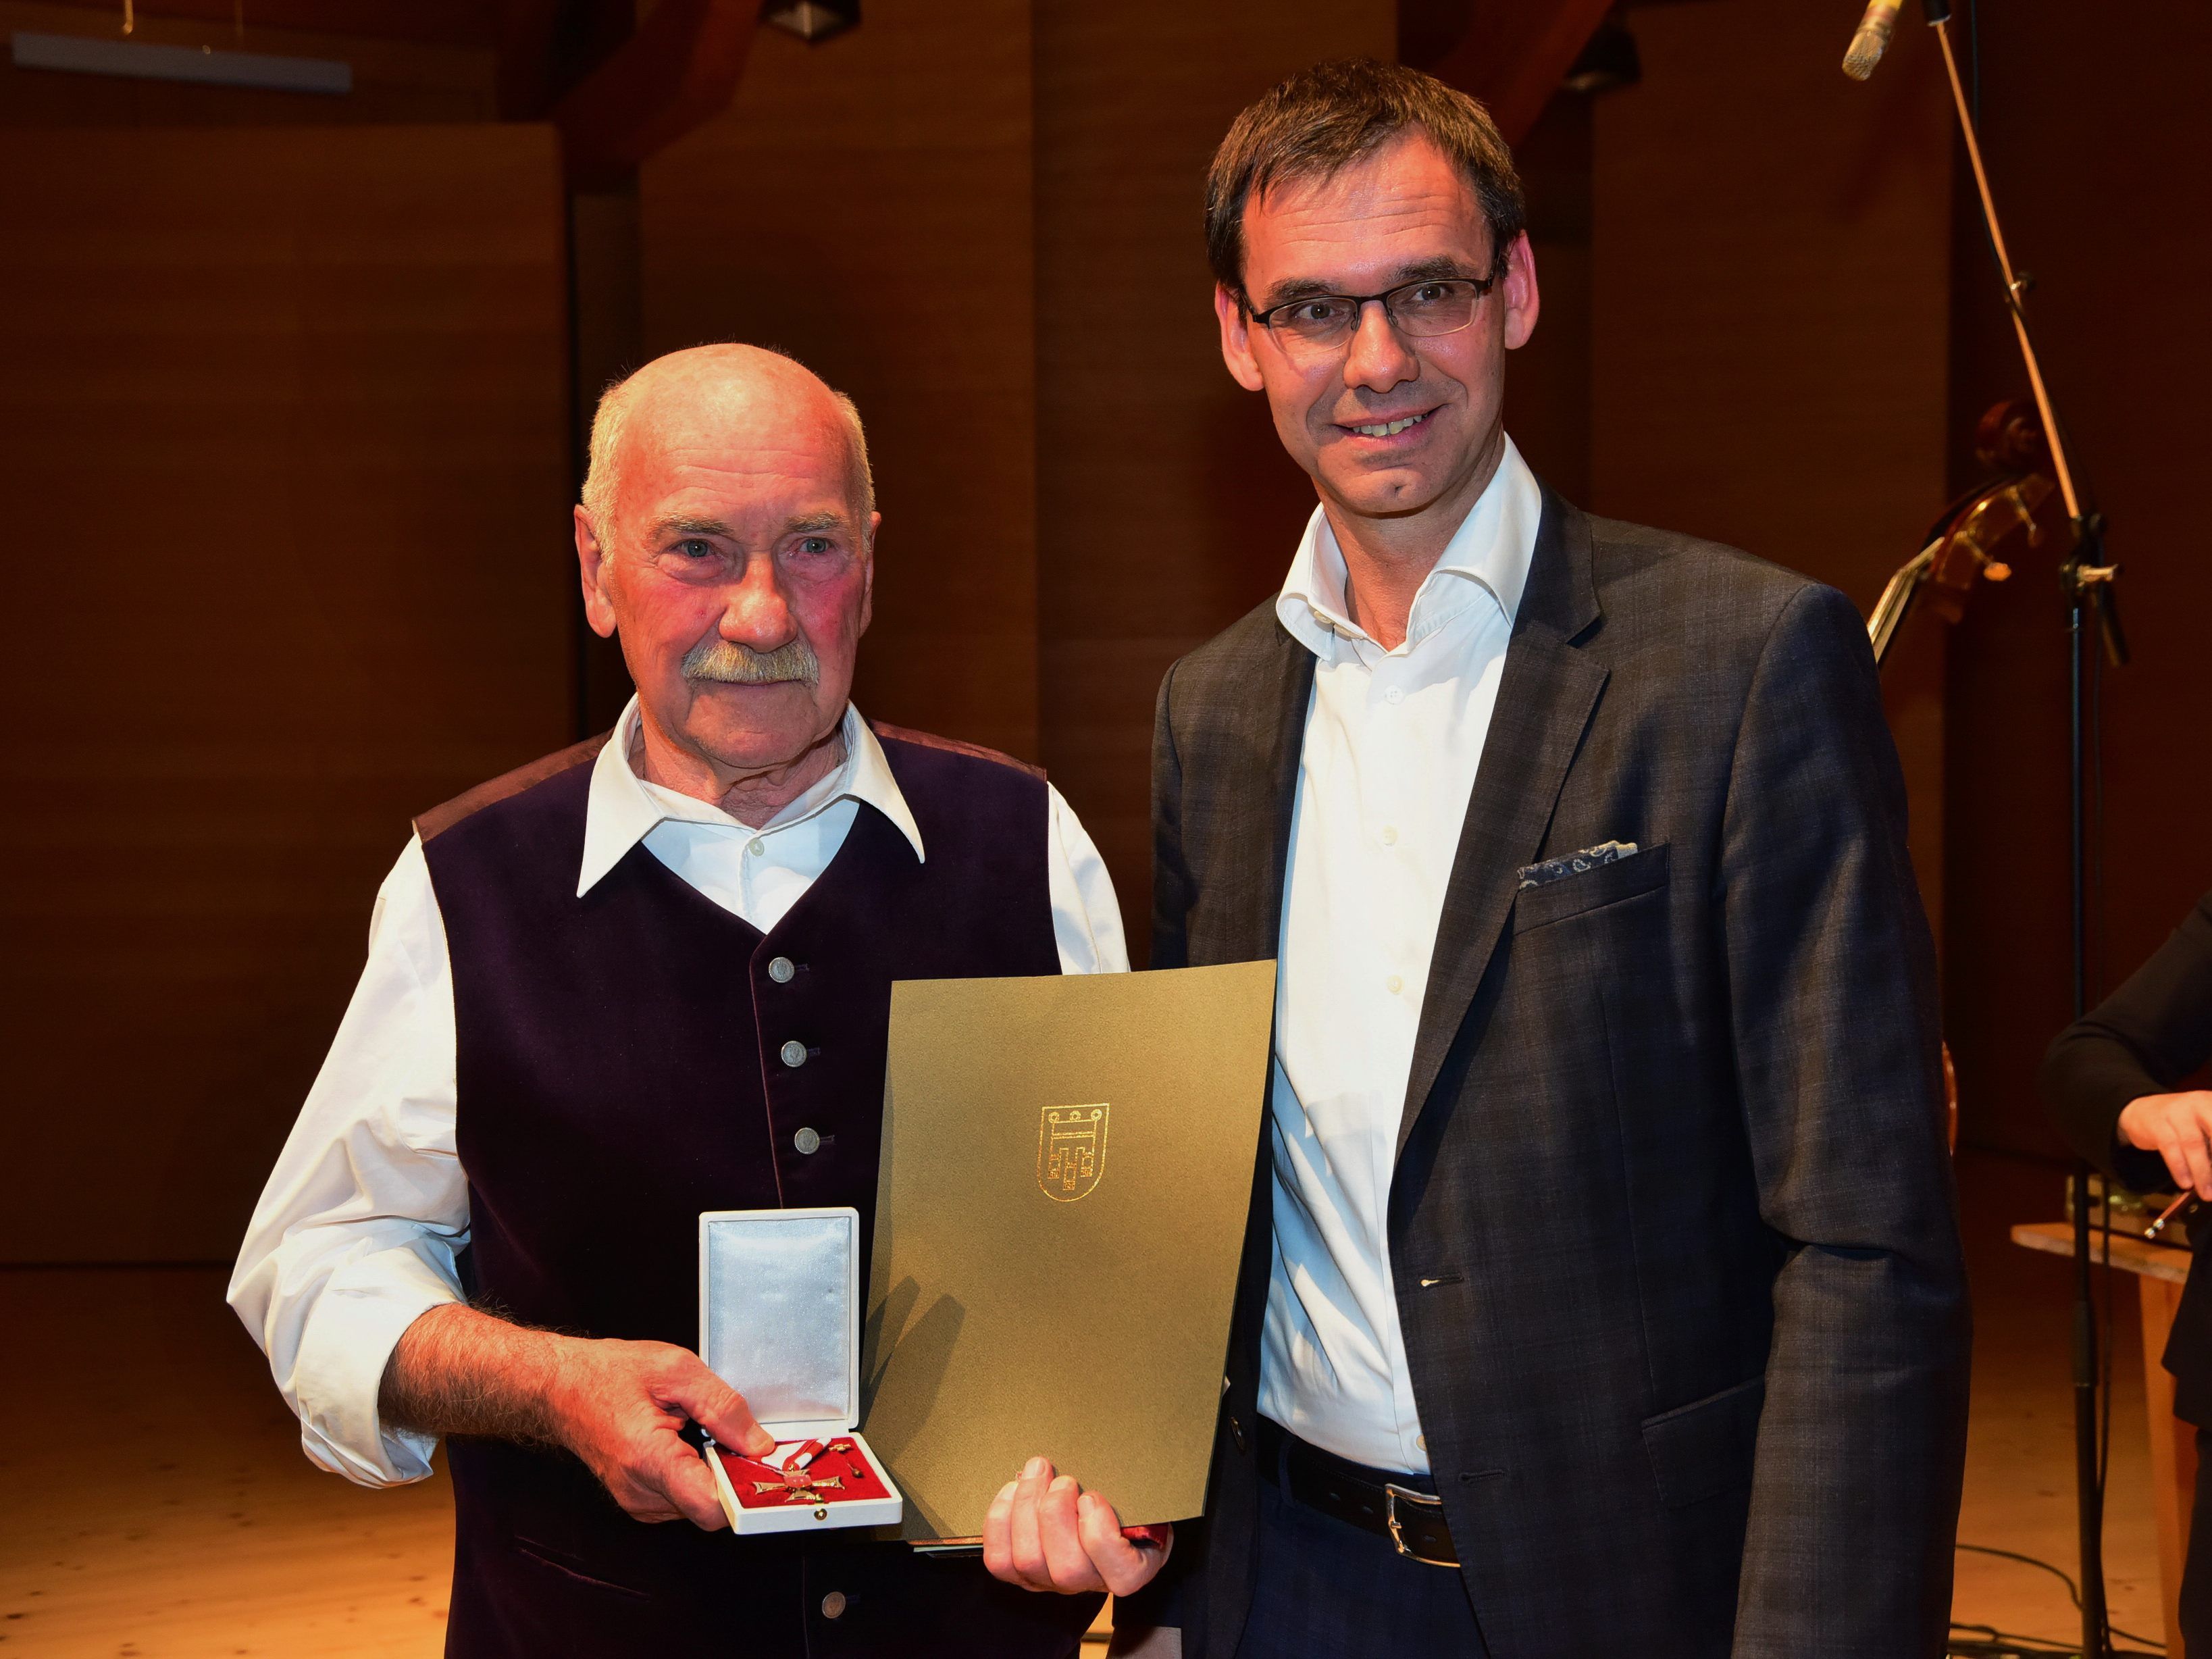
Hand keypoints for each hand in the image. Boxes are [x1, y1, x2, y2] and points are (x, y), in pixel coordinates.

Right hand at [544, 1335, 773, 1527]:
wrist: (559, 1387)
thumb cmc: (607, 1374)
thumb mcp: (675, 1369)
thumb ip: (723, 1407)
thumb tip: (758, 1443)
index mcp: (649, 1459)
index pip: (712, 1508)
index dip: (745, 1491)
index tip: (763, 1470)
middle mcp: (640, 1492)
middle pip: (711, 1504)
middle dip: (730, 1472)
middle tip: (731, 1434)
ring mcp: (637, 1501)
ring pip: (698, 1502)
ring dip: (710, 1471)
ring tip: (695, 1430)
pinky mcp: (638, 1500)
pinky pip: (682, 1497)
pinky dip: (693, 1473)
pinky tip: (683, 1441)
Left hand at [982, 1456, 1171, 1595]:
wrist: (1097, 1512)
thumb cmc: (1122, 1500)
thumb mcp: (1140, 1494)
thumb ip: (1132, 1489)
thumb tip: (1116, 1457)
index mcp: (1131, 1569)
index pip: (1122, 1574)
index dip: (1100, 1533)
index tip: (1091, 1497)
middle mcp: (1089, 1584)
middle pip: (1067, 1568)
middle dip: (1055, 1513)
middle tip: (1062, 1479)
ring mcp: (1051, 1582)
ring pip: (1028, 1561)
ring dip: (1026, 1507)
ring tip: (1037, 1472)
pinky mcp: (1019, 1575)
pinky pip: (999, 1559)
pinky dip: (1001, 1519)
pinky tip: (1013, 1489)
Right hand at [2118, 1090, 2211, 1198]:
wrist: (2142, 1111)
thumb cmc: (2183, 1123)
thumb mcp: (2205, 1125)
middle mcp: (2198, 1103)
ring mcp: (2176, 1112)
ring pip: (2193, 1144)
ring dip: (2202, 1172)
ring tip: (2207, 1194)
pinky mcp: (2156, 1124)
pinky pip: (2170, 1148)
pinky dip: (2179, 1168)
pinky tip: (2185, 1184)